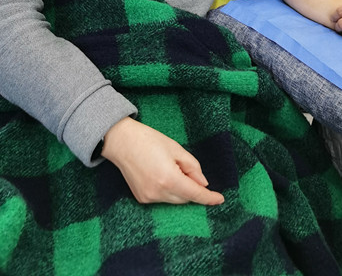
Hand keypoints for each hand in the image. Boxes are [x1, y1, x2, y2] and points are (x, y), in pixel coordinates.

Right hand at [102, 117, 224, 204]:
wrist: (121, 142)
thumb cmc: (149, 140)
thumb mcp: (176, 148)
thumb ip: (192, 167)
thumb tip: (203, 183)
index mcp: (169, 178)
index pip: (195, 193)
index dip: (209, 197)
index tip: (220, 199)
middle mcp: (158, 192)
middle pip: (185, 198)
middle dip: (192, 187)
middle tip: (185, 168)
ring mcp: (148, 198)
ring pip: (174, 200)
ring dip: (180, 189)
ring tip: (170, 167)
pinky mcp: (141, 198)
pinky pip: (162, 199)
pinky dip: (168, 190)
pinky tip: (161, 174)